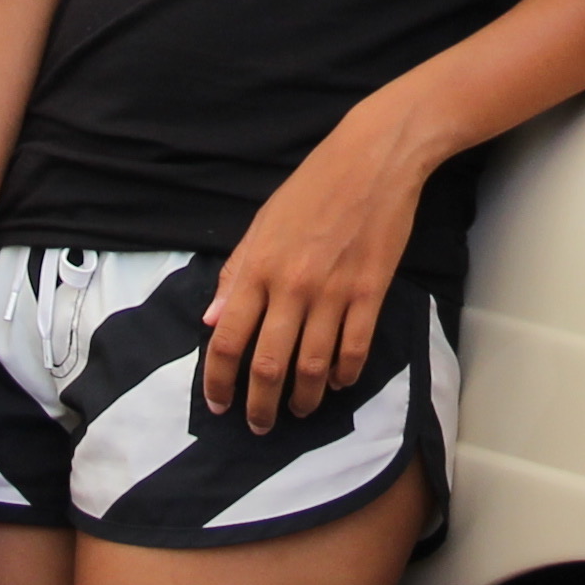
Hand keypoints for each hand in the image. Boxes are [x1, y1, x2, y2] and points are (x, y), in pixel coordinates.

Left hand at [208, 103, 428, 432]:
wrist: (373, 160)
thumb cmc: (313, 187)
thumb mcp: (261, 223)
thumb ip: (236, 274)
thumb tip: (211, 319)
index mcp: (257, 268)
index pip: (226, 340)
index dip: (218, 381)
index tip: (217, 404)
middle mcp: (291, 286)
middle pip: (267, 365)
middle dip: (259, 405)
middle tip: (259, 425)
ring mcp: (332, 293)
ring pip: (311, 367)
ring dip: (303, 399)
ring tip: (299, 411)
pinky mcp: (369, 293)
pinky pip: (353, 350)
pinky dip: (343, 374)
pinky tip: (336, 382)